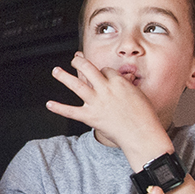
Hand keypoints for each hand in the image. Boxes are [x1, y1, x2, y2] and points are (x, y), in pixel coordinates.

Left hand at [47, 53, 166, 155]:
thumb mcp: (138, 94)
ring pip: (76, 85)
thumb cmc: (144, 116)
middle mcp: (105, 89)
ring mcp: (96, 103)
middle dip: (79, 62)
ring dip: (64, 77)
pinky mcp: (90, 117)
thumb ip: (126, 85)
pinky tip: (49, 104)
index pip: (105, 69)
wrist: (141, 134)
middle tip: (74, 59)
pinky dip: (59, 108)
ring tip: (56, 71)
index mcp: (119, 82)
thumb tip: (121, 79)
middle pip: (88, 69)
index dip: (103, 72)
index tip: (102, 74)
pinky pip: (71, 111)